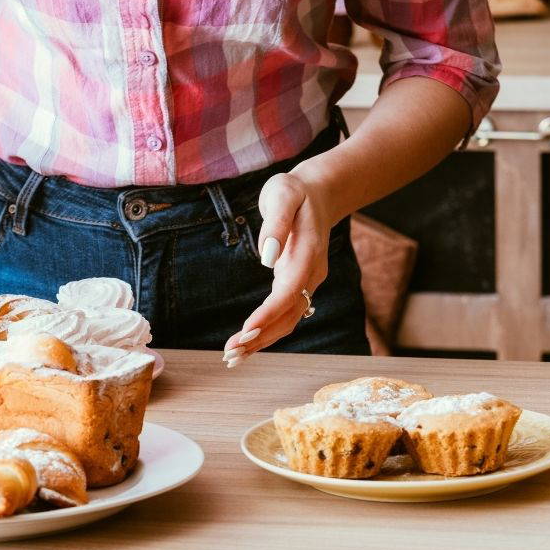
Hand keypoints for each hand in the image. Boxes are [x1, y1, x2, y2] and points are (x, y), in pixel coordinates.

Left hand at [222, 172, 331, 365]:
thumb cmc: (294, 192)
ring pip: (289, 320)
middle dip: (261, 337)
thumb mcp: (283, 193)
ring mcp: (308, 282)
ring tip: (233, 358)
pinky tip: (246, 344)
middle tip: (230, 354)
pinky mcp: (299, 285)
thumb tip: (267, 257)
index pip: (289, 291)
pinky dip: (267, 332)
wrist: (319, 193)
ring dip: (262, 341)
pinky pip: (285, 314)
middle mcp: (312, 273)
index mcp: (308, 253)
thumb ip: (276, 222)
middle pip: (289, 315)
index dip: (268, 314)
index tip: (245, 331)